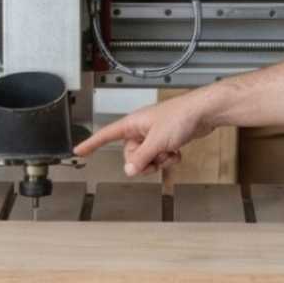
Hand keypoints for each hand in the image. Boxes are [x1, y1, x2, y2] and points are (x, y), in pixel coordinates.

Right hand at [73, 92, 212, 175]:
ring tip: (169, 153)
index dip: (91, 144)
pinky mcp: (165, 139)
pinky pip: (159, 156)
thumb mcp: (157, 141)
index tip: (78, 151)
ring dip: (158, 160)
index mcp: (132, 124)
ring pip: (146, 158)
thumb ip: (142, 157)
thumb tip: (128, 170)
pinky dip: (167, 158)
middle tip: (156, 158)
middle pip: (129, 155)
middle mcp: (140, 129)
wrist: (204, 112)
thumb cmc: (181, 116)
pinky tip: (176, 152)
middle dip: (143, 161)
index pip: (105, 135)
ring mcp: (153, 135)